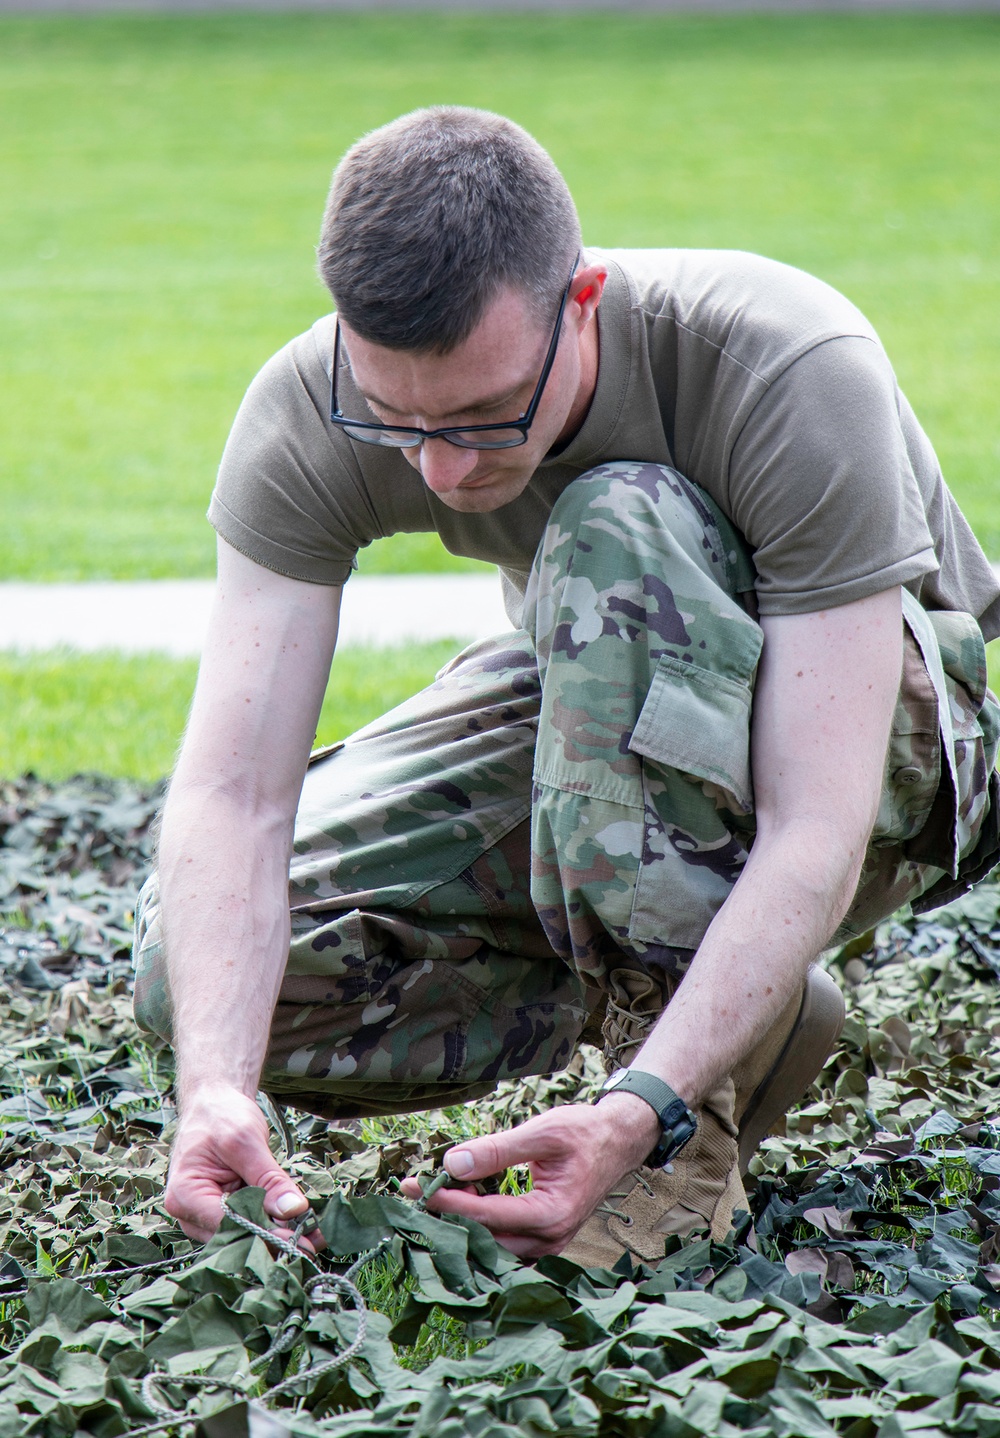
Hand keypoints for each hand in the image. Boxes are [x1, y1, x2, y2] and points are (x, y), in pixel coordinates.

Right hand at [164, 1083, 320, 1251]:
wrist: (215, 1104)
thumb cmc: (221, 1116)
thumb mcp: (247, 1141)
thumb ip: (269, 1178)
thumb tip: (293, 1210)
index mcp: (185, 1195)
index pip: (227, 1225)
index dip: (264, 1234)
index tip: (299, 1238)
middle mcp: (191, 1214)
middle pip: (236, 1237)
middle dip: (276, 1239)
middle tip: (315, 1241)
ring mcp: (205, 1217)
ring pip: (245, 1235)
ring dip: (278, 1234)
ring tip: (315, 1235)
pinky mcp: (224, 1213)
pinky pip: (250, 1224)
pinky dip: (274, 1223)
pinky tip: (302, 1225)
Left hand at [398, 1097, 659, 1257]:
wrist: (618, 1141)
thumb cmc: (584, 1133)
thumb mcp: (541, 1132)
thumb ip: (496, 1150)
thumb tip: (451, 1163)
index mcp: (550, 1214)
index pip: (485, 1216)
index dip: (446, 1202)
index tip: (413, 1187)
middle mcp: (549, 1240)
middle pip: (484, 1240)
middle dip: (446, 1218)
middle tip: (412, 1194)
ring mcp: (547, 1245)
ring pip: (492, 1248)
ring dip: (460, 1226)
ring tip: (430, 1198)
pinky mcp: (543, 1241)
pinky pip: (504, 1245)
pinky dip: (479, 1229)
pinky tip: (460, 1205)